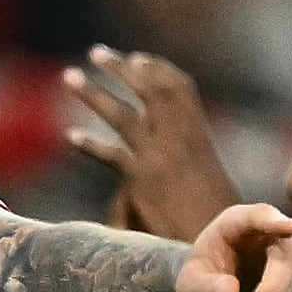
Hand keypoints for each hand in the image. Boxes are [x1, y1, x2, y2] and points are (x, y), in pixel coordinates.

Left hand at [61, 44, 244, 238]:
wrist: (222, 239)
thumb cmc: (218, 216)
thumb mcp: (208, 177)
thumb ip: (186, 159)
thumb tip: (166, 155)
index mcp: (199, 134)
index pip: (179, 87)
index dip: (157, 69)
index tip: (136, 58)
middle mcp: (180, 138)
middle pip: (148, 90)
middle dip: (121, 69)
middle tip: (97, 53)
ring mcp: (160, 156)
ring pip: (122, 115)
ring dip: (93, 93)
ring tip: (70, 76)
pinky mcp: (143, 179)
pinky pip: (111, 155)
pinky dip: (90, 145)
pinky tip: (71, 137)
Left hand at [172, 200, 291, 291]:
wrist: (218, 289)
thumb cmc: (204, 280)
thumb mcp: (191, 286)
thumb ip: (204, 288)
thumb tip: (230, 291)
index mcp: (236, 223)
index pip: (259, 215)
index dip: (275, 222)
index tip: (290, 229)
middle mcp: (273, 230)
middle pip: (290, 255)